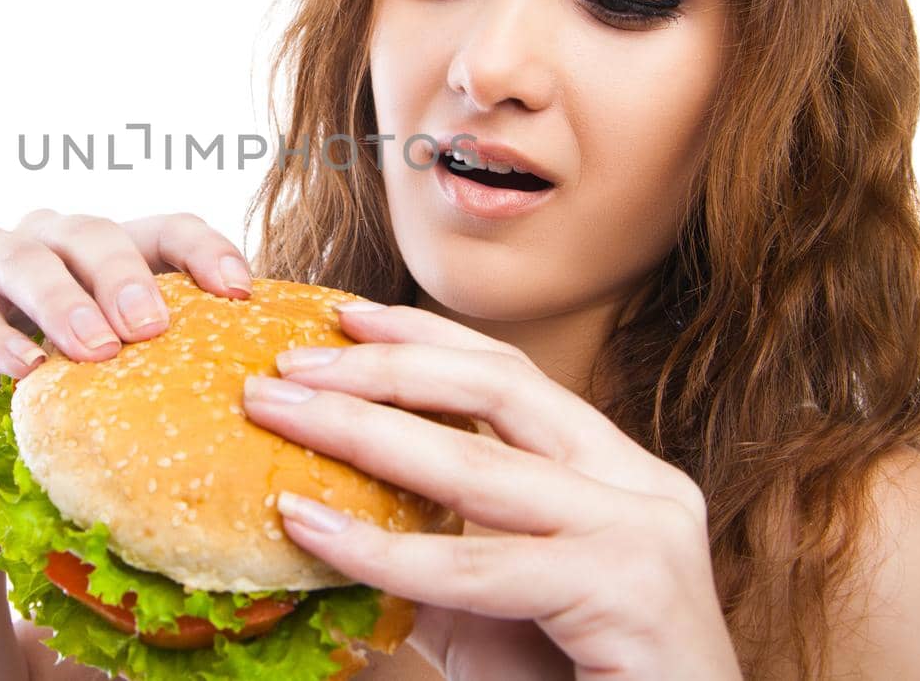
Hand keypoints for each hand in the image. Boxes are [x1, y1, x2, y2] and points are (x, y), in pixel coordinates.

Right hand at [0, 209, 254, 465]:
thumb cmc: (62, 403)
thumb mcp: (119, 386)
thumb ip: (167, 375)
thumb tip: (259, 404)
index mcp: (113, 253)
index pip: (167, 230)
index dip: (205, 250)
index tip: (239, 291)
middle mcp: (54, 240)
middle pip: (97, 235)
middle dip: (127, 278)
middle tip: (152, 326)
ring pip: (29, 258)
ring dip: (63, 301)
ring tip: (93, 349)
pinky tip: (18, 367)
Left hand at [241, 302, 742, 680]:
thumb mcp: (485, 606)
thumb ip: (427, 546)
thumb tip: (313, 504)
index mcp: (614, 472)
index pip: (512, 375)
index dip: (425, 336)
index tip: (343, 313)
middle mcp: (640, 486)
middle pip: (501, 387)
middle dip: (383, 367)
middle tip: (289, 363)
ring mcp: (643, 534)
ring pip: (479, 465)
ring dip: (360, 431)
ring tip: (276, 412)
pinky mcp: (629, 593)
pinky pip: (477, 565)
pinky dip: (383, 549)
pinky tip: (311, 527)